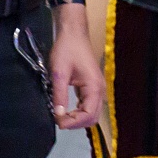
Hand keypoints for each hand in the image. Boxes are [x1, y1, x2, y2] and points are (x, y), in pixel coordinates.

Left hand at [46, 6, 107, 128]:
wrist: (73, 34)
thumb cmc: (67, 50)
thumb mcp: (59, 73)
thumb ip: (59, 95)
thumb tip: (58, 114)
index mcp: (94, 87)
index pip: (89, 114)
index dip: (73, 122)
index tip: (58, 121)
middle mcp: (99, 90)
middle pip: (93, 117)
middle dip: (76, 122)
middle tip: (58, 119)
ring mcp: (96, 89)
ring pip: (91, 113)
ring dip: (77, 118)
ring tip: (60, 115)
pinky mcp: (91, 87)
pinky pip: (88, 105)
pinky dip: (78, 111)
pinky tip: (66, 109)